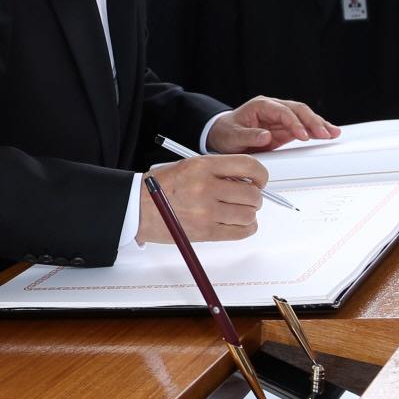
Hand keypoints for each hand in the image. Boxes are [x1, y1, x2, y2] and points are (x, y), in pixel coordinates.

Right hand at [137, 155, 267, 244]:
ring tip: (238, 211)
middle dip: (254, 197)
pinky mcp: (206, 232)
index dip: (261, 175)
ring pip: (249, 214)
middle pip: (252, 194)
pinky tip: (238, 223)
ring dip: (249, 214)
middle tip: (246, 198)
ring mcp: (207, 211)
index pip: (249, 166)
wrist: (138, 207)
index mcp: (203, 166)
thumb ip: (218, 171)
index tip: (259, 180)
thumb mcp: (189, 166)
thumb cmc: (161, 187)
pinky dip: (246, 228)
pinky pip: (241, 232)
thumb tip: (246, 181)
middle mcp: (207, 187)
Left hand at [206, 96, 337, 152]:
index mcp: (261, 106)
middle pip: (298, 110)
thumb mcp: (232, 136)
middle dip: (313, 122)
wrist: (222, 135)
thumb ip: (248, 135)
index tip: (303, 135)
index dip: (294, 123)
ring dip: (319, 125)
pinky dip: (315, 131)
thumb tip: (266, 136)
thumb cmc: (226, 132)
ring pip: (304, 117)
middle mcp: (273, 108)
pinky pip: (303, 127)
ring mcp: (280, 118)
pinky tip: (328, 134)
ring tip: (333, 133)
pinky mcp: (285, 128)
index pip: (283, 111)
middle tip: (326, 134)